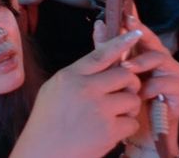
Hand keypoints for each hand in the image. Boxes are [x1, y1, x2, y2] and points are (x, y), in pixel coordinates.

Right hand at [12, 29, 144, 157]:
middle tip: (122, 92)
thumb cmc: (47, 121)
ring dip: (128, 107)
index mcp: (69, 76)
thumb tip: (99, 60)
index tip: (135, 32)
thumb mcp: (53, 89)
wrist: (44, 152)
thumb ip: (76, 75)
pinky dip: (125, 127)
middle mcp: (85, 89)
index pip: (100, 54)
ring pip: (132, 98)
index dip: (120, 42)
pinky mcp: (109, 130)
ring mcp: (98, 110)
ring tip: (113, 114)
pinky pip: (131, 121)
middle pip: (125, 75)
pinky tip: (110, 130)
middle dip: (129, 84)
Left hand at [94, 15, 178, 156]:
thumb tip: (99, 23)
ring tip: (126, 68)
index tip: (126, 7)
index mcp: (143, 51)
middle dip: (139, 32)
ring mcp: (172, 71)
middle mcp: (159, 57)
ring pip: (157, 57)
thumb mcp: (113, 72)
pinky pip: (165, 82)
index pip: (139, 30)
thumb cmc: (126, 98)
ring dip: (140, 62)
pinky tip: (142, 94)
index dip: (134, 17)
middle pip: (151, 39)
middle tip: (128, 26)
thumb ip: (106, 49)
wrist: (139, 129)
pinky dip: (151, 87)